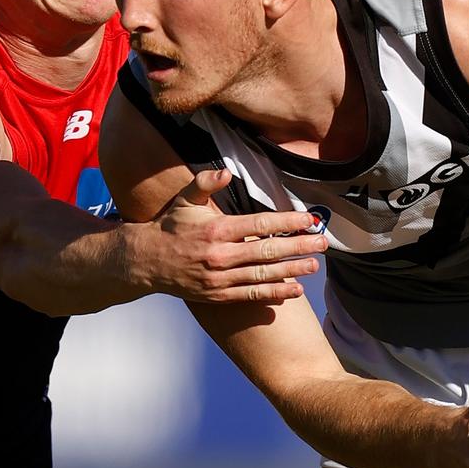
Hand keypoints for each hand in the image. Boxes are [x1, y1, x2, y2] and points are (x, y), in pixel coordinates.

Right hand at [126, 169, 327, 302]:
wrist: (145, 262)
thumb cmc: (169, 226)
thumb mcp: (184, 199)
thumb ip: (205, 183)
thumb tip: (226, 172)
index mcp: (217, 229)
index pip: (260, 225)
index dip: (287, 223)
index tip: (308, 220)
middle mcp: (220, 254)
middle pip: (268, 251)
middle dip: (298, 247)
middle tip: (323, 243)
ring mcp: (219, 277)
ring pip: (263, 275)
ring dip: (292, 270)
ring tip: (314, 265)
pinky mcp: (217, 295)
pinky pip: (251, 294)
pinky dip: (274, 293)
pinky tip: (294, 290)